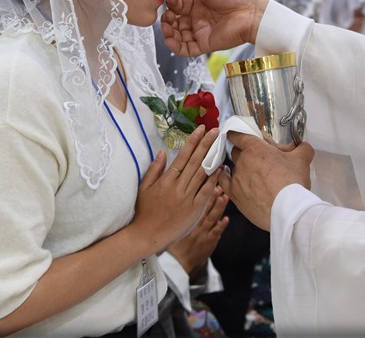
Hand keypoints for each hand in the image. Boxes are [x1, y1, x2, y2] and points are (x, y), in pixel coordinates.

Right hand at [132, 126, 221, 253]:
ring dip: (213, 158)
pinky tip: (221, 169)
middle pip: (195, 162)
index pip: (183, 156)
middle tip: (215, 131)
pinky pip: (206, 191)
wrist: (148, 235)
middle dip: (206, 144)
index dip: (193, 141)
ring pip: (203, 174)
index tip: (201, 129)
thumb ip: (154, 169)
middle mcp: (178, 187)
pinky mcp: (195, 210)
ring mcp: (188, 198)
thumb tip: (162, 152)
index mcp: (166, 180)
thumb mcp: (144, 188)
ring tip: (220, 145)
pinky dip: (214, 179)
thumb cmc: (144, 211)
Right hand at [161, 0, 268, 55]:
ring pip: (178, 35)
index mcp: (198, 3)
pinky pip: (186, 49)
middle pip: (175, 21)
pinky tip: (170, 38)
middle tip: (167, 14)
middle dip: (168, 18)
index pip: (178, 5)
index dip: (170, 3)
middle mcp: (197, 18)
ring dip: (168, 31)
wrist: (252, 14)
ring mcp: (200, 32)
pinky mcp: (204, 44)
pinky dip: (175, 46)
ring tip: (167, 25)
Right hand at [166, 187, 228, 273]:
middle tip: (218, 186)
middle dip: (212, 196)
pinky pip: (216, 232)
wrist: (174, 263)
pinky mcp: (208, 243)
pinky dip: (221, 225)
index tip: (206, 183)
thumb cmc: (170, 244)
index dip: (201, 193)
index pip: (194, 203)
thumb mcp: (170, 226)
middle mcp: (194, 225)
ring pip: (212, 217)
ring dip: (219, 207)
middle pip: (204, 207)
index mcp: (185, 219)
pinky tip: (226, 219)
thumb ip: (175, 213)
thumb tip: (177, 200)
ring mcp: (202, 233)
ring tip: (224, 197)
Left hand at [218, 132, 313, 230]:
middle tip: (259, 159)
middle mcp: (242, 161)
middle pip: (237, 151)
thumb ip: (301, 147)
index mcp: (255, 148)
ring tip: (252, 173)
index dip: (239, 134)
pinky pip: (223, 181)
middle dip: (245, 152)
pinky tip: (228, 175)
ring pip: (233, 167)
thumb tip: (300, 145)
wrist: (287, 210)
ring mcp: (237, 178)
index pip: (238, 134)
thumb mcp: (302, 159)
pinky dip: (225, 177)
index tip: (241, 136)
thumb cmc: (292, 182)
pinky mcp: (234, 194)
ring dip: (241, 167)